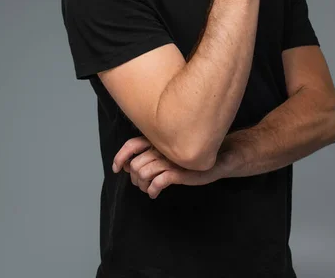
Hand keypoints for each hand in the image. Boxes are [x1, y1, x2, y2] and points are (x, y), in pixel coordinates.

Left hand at [112, 136, 229, 198]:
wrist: (217, 158)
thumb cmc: (189, 156)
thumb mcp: (168, 152)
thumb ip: (149, 154)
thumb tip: (127, 165)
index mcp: (157, 140)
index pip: (132, 145)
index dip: (120, 157)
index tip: (117, 168)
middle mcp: (161, 148)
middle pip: (135, 164)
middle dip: (134, 178)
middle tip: (141, 184)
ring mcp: (170, 160)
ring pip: (143, 173)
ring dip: (142, 185)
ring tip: (149, 188)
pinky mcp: (179, 172)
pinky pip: (158, 182)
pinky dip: (152, 190)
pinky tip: (155, 193)